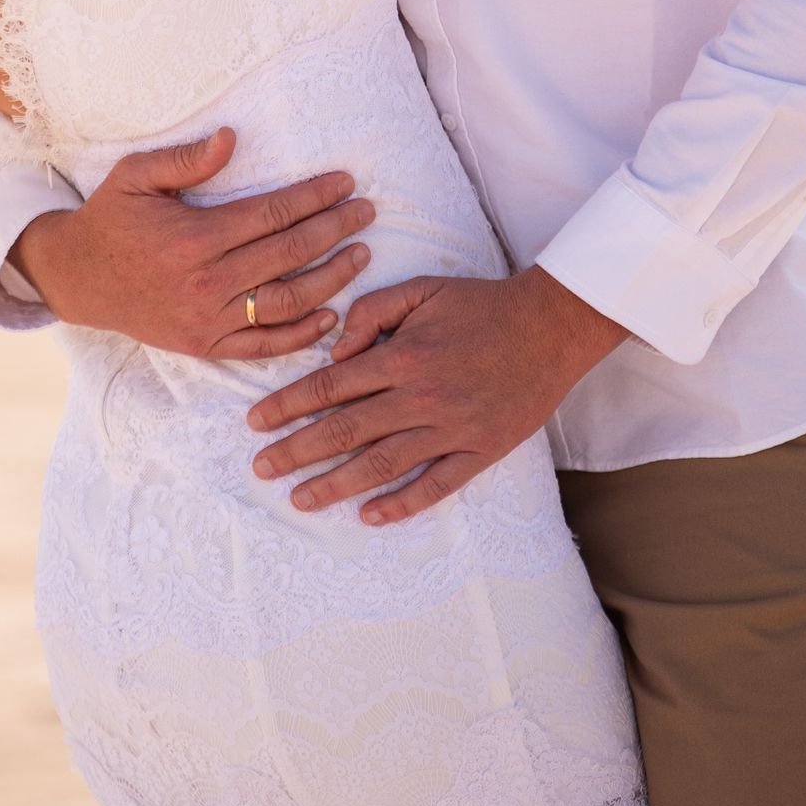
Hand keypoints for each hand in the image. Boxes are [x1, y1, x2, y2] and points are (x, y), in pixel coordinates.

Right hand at [13, 127, 375, 361]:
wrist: (78, 279)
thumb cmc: (112, 219)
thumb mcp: (136, 177)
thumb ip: (186, 160)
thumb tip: (232, 138)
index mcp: (194, 239)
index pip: (272, 216)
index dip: (314, 198)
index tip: (345, 182)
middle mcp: (206, 283)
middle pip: (289, 255)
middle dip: (335, 230)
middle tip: (367, 212)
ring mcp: (207, 320)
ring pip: (286, 304)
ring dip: (331, 280)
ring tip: (361, 256)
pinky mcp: (206, 346)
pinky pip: (263, 346)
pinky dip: (302, 335)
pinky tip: (331, 314)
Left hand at [246, 265, 626, 522]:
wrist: (550, 327)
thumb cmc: (481, 305)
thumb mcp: (420, 290)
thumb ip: (371, 312)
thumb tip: (335, 351)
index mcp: (402, 357)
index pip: (330, 387)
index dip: (288, 406)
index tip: (256, 423)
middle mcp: (421, 398)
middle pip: (345, 431)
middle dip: (296, 451)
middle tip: (261, 469)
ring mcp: (451, 429)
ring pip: (382, 464)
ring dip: (336, 484)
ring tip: (300, 498)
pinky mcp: (480, 451)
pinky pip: (436, 485)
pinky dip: (402, 504)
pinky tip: (370, 515)